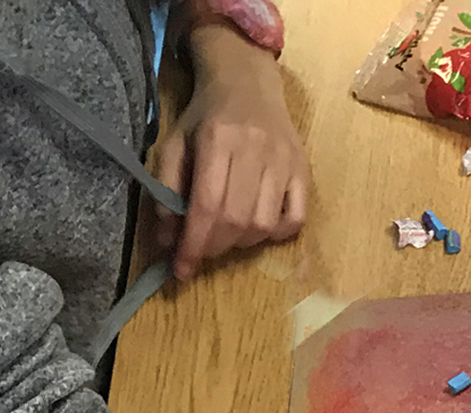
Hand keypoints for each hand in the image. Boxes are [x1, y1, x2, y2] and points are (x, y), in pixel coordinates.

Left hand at [151, 23, 309, 281]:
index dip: (193, 244)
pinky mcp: (304, 172)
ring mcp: (285, 163)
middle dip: (214, 247)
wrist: (248, 83)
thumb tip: (166, 240)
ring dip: (241, 243)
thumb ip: (166, 189)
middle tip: (200, 253)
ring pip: (265, 225)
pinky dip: (275, 235)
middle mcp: (256, 152)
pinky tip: (258, 229)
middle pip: (237, 220)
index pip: (207, 206)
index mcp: (218, 140)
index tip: (180, 270)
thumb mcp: (175, 143)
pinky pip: (295, 219)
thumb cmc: (205, 115)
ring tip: (226, 237)